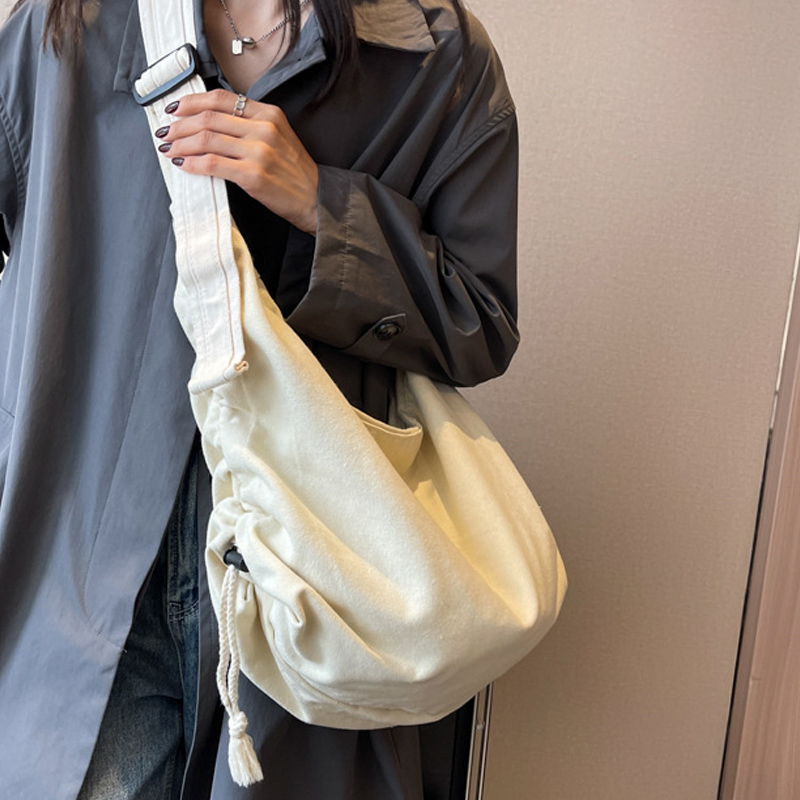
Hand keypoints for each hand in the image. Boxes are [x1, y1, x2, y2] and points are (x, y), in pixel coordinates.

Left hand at [157, 89, 318, 234]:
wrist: (316, 199)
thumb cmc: (295, 173)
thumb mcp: (278, 137)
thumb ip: (250, 125)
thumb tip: (211, 123)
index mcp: (268, 114)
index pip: (221, 98)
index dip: (192, 101)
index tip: (176, 109)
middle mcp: (263, 128)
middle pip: (208, 118)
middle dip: (179, 125)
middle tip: (166, 133)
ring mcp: (258, 152)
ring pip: (206, 139)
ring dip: (181, 144)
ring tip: (169, 150)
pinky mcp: (252, 175)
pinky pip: (211, 163)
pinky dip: (192, 163)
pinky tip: (183, 165)